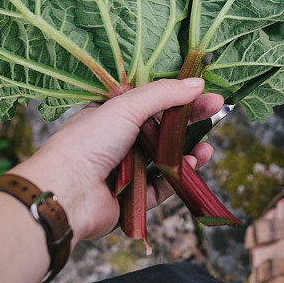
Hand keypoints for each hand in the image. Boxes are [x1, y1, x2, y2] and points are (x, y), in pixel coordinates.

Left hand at [12, 78, 223, 244]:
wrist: (66, 192)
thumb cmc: (88, 143)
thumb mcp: (127, 107)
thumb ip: (164, 95)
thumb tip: (197, 83)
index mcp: (111, 115)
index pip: (153, 102)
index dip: (181, 97)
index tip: (208, 94)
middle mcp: (118, 142)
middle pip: (163, 130)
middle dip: (190, 123)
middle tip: (217, 113)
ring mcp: (126, 171)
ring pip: (165, 160)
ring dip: (188, 153)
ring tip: (205, 150)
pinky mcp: (132, 199)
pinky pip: (162, 187)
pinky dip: (177, 178)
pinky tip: (190, 167)